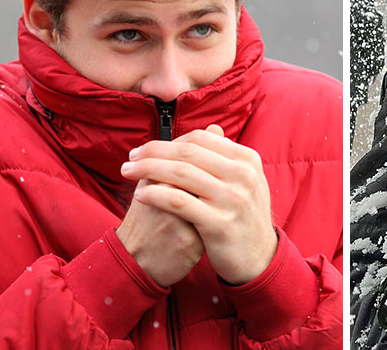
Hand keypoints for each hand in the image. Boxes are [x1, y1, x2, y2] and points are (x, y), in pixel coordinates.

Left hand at [121, 125, 277, 284]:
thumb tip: (211, 128)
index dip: (168, 140)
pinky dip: (156, 195)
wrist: (258, 258)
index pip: (200, 139)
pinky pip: (179, 202)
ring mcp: (233, 199)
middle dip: (153, 152)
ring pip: (181, 173)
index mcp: (247, 159)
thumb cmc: (244, 216)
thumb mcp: (244, 181)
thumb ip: (226, 157)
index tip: (145, 149)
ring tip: (127, 172)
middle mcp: (243, 175)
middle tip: (130, 158)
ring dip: (147, 169)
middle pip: (188, 152)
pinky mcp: (220, 223)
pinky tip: (140, 195)